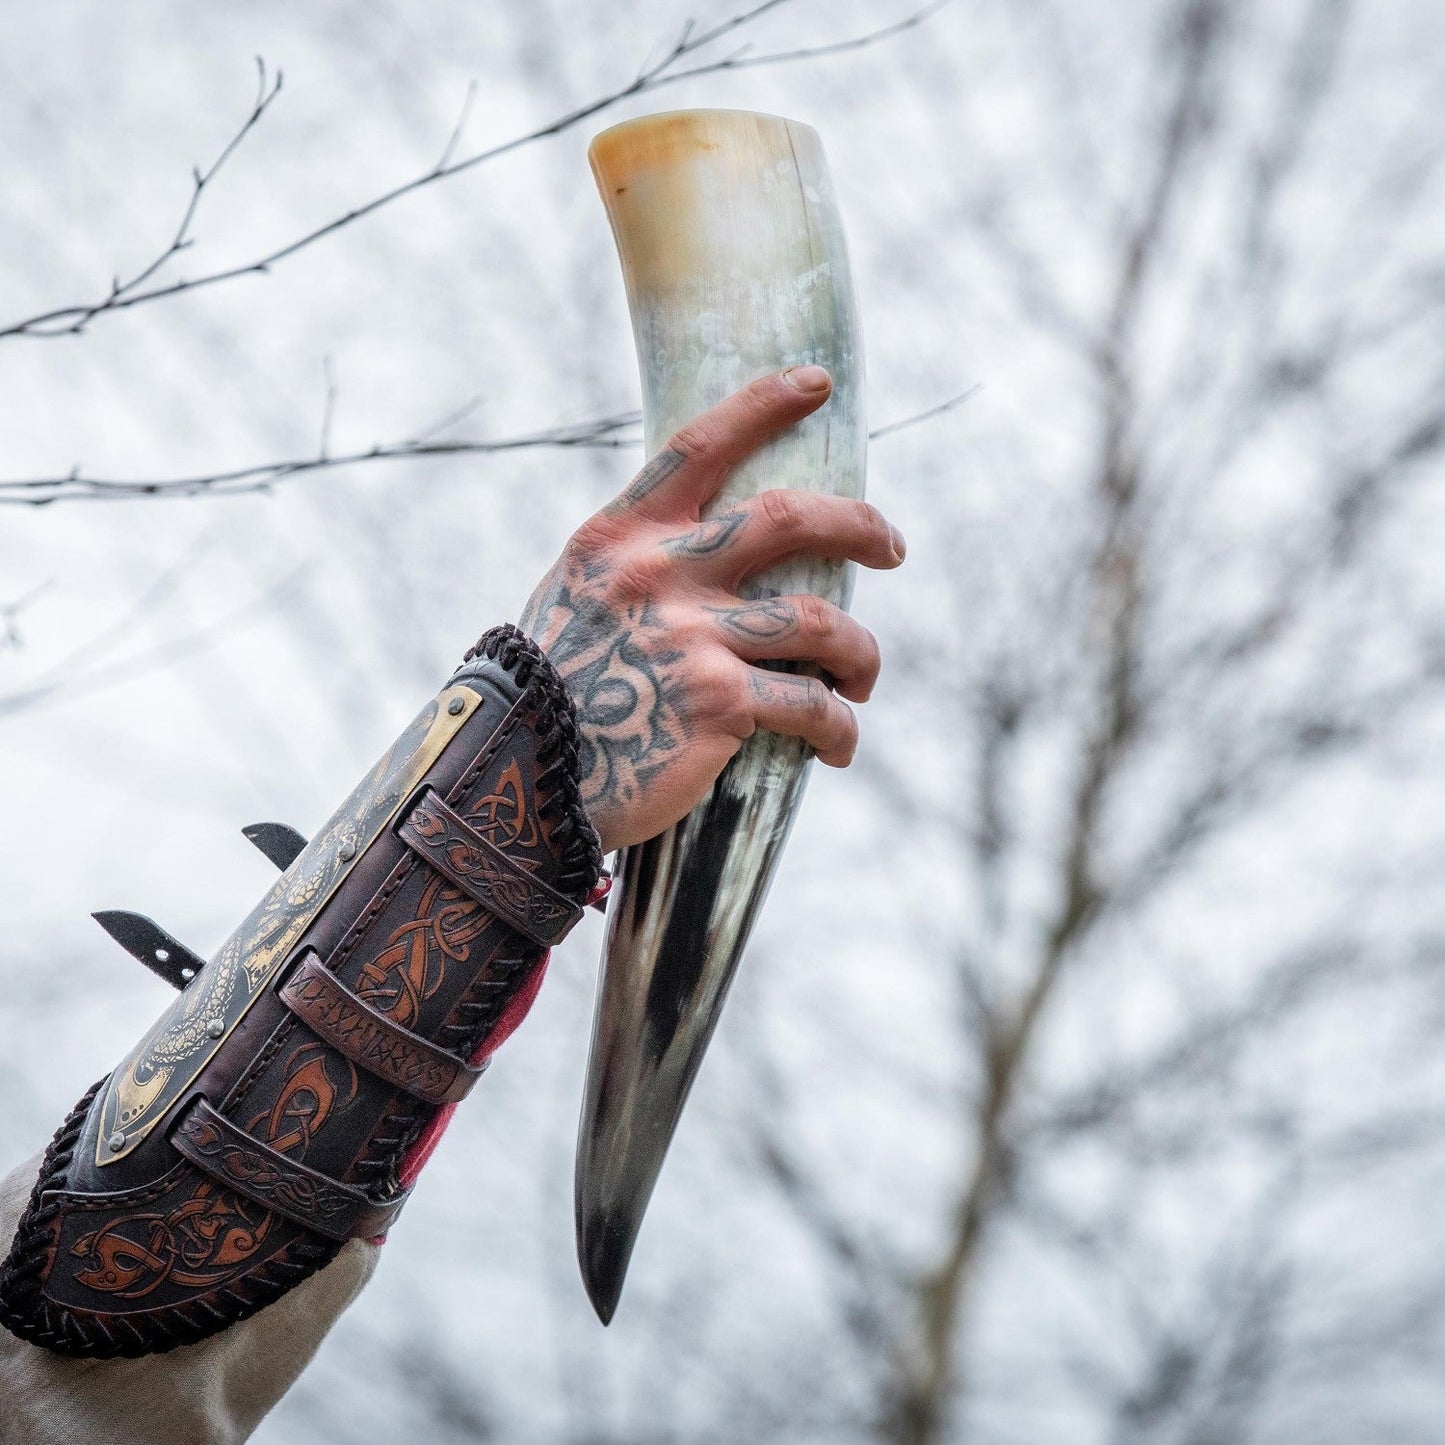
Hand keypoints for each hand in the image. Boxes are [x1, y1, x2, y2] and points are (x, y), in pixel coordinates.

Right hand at [519, 366, 904, 853]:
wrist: (516, 779)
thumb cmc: (549, 694)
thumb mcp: (578, 601)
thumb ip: (637, 568)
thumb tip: (707, 553)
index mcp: (620, 538)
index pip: (701, 446)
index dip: (763, 404)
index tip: (816, 381)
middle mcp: (659, 573)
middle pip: (790, 518)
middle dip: (859, 526)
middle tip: (892, 547)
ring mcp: (691, 635)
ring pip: (819, 621)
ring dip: (861, 652)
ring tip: (863, 678)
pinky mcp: (719, 703)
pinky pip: (811, 705)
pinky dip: (838, 727)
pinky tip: (838, 744)